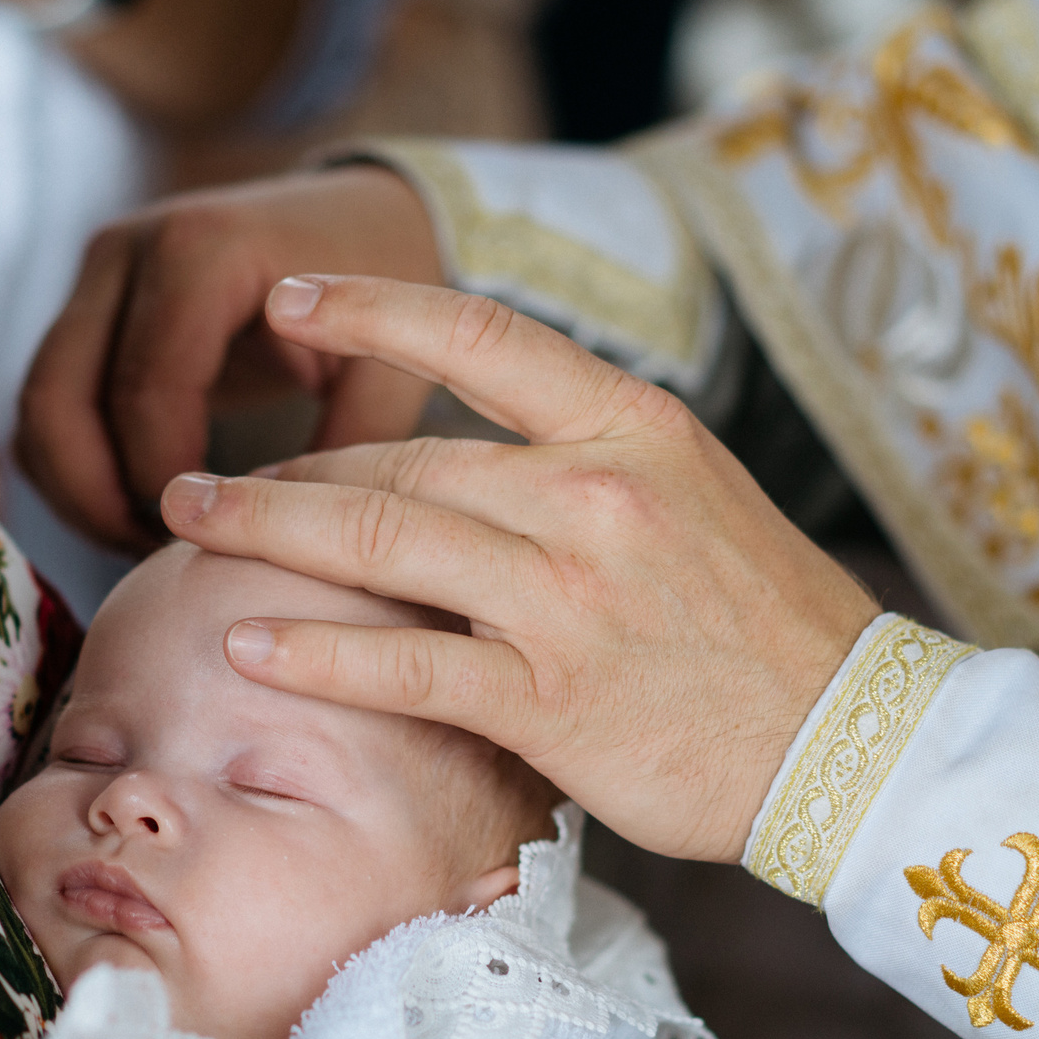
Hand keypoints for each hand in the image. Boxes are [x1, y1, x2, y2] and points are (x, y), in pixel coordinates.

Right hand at [16, 167, 444, 552]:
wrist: (357, 211)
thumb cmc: (384, 284)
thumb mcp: (392, 362)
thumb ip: (356, 450)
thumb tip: (298, 548)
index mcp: (202, 252)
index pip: (144, 393)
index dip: (163, 484)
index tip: (210, 546)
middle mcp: (128, 251)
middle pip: (56, 400)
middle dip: (96, 498)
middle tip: (156, 558)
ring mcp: (97, 273)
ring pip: (37, 406)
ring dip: (77, 489)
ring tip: (148, 546)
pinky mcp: (87, 303)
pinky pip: (48, 402)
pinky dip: (74, 466)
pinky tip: (138, 511)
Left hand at [158, 275, 879, 862]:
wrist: (853, 742)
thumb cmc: (765, 626)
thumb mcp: (692, 497)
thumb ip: (581, 465)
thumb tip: (465, 460)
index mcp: (633, 425)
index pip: (477, 336)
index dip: (369, 308)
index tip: (286, 296)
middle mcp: (594, 492)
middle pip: (399, 461)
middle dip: (281, 472)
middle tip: (196, 484)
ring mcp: (568, 595)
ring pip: (380, 544)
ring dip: (264, 533)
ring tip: (185, 529)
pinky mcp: (550, 699)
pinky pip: (404, 664)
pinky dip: (314, 654)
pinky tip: (246, 645)